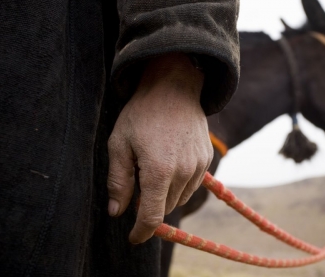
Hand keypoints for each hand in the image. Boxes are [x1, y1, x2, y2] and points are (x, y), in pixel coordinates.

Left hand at [107, 53, 212, 243]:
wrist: (174, 87)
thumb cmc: (142, 114)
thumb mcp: (119, 144)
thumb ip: (118, 181)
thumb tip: (117, 212)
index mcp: (159, 170)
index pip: (152, 216)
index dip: (141, 232)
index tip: (132, 237)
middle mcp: (184, 172)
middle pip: (165, 208)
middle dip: (148, 205)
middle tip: (136, 181)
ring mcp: (199, 166)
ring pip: (179, 198)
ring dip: (164, 194)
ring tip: (152, 167)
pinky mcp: (206, 159)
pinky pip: (191, 184)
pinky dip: (178, 183)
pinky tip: (168, 162)